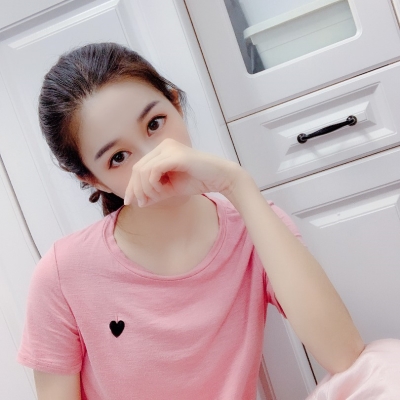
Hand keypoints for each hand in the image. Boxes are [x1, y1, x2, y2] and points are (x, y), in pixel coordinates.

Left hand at [123, 138, 241, 206]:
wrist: (220, 177)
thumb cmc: (198, 181)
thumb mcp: (171, 189)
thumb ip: (155, 193)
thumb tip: (139, 202)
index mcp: (162, 151)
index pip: (139, 167)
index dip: (132, 185)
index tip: (130, 201)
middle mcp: (164, 146)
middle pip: (138, 168)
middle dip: (135, 188)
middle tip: (141, 203)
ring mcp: (169, 149)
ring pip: (143, 169)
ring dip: (145, 188)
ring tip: (154, 198)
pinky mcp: (175, 156)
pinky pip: (154, 170)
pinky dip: (152, 183)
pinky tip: (160, 191)